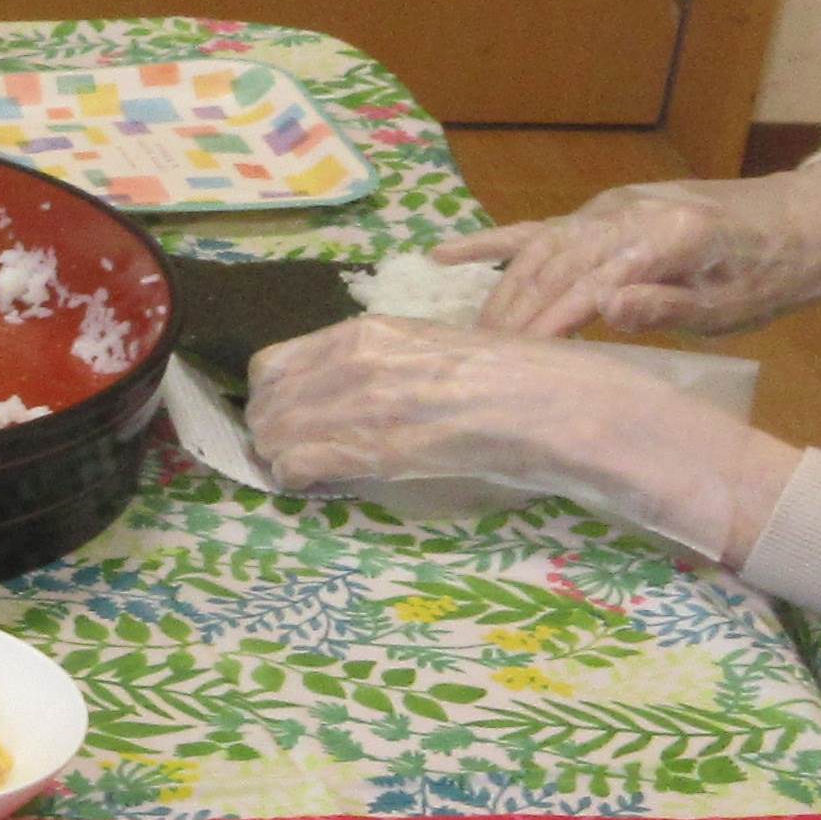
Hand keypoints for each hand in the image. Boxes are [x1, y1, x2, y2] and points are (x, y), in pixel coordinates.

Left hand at [248, 318, 801, 561]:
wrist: (556, 405)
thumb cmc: (511, 379)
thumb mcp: (438, 352)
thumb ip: (385, 367)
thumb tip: (346, 393)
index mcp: (369, 332)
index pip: (274, 363)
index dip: (275, 398)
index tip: (290, 420)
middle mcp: (354, 360)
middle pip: (264, 402)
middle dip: (272, 432)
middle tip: (295, 455)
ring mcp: (360, 402)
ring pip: (272, 435)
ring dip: (283, 458)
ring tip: (313, 473)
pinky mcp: (372, 446)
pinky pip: (296, 466)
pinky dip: (300, 481)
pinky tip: (325, 486)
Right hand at [433, 158, 820, 342]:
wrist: (803, 217)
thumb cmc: (772, 272)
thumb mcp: (738, 304)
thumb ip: (672, 306)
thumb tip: (607, 310)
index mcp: (663, 237)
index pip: (585, 288)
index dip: (546, 329)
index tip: (512, 369)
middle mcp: (625, 214)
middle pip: (550, 270)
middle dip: (509, 321)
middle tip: (475, 371)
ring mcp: (607, 209)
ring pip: (536, 254)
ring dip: (498, 297)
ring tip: (468, 343)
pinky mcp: (601, 212)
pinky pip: (537, 229)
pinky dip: (488, 244)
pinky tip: (441, 258)